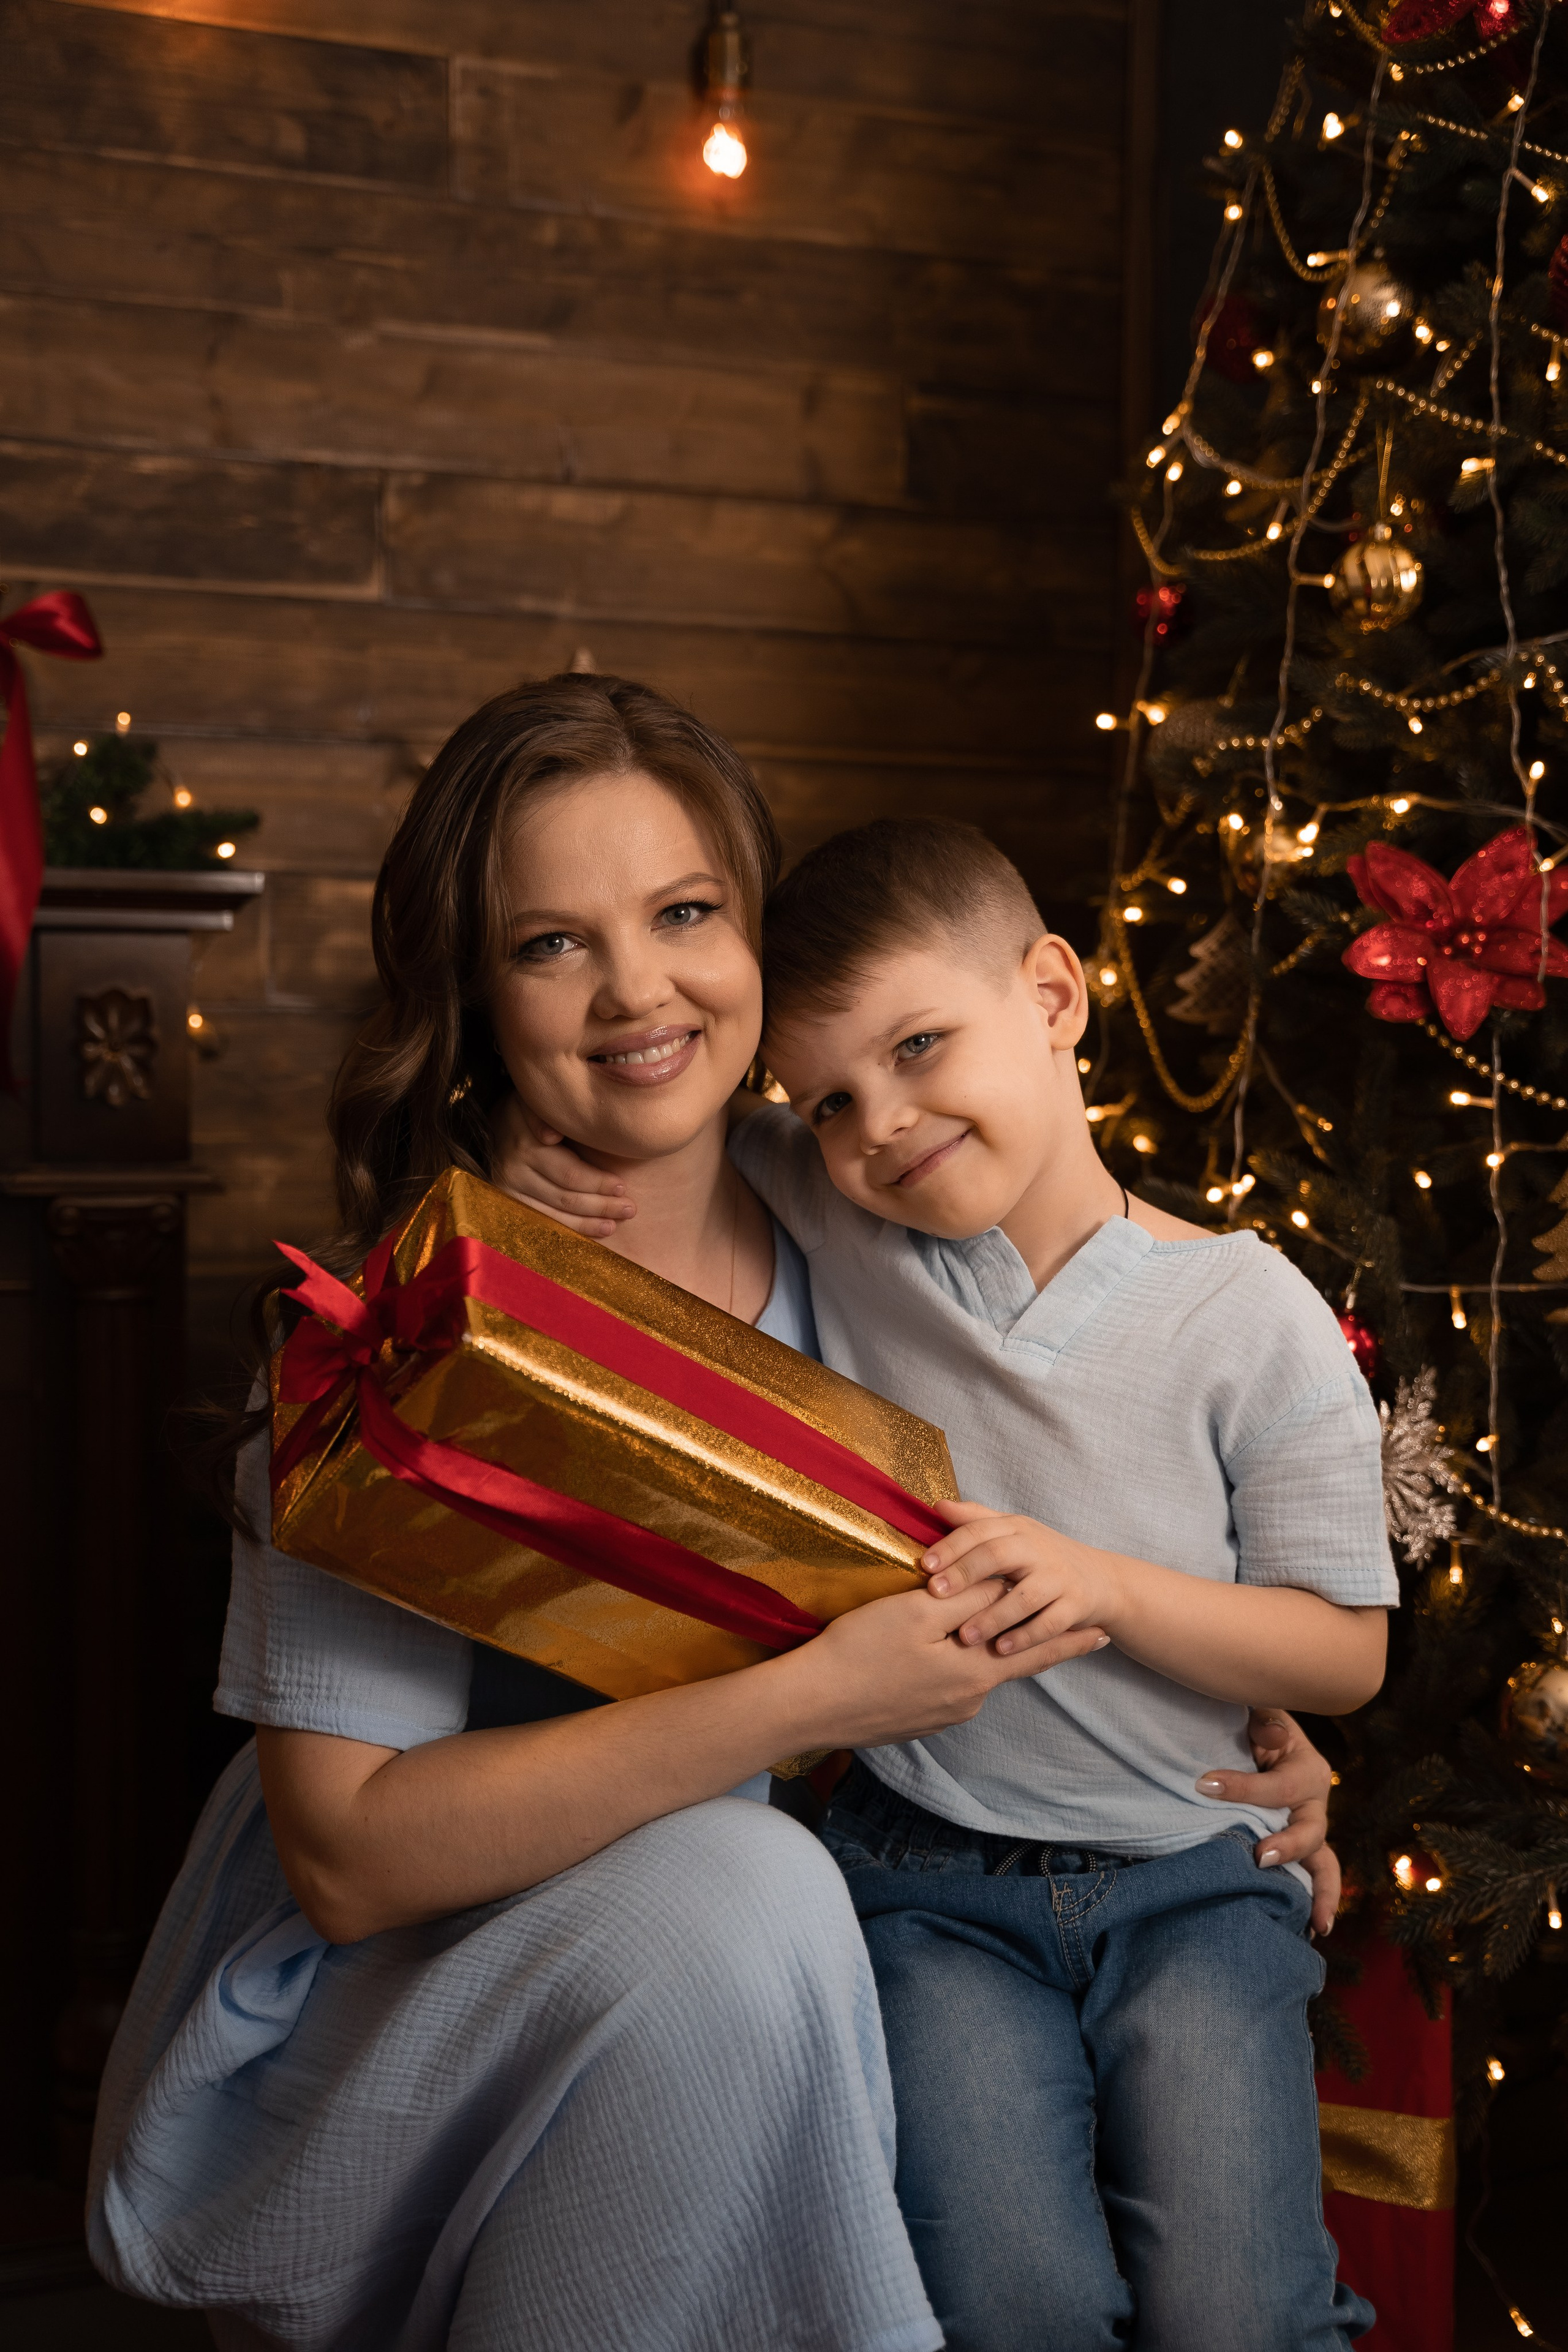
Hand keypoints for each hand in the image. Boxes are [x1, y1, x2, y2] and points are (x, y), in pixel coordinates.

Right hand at [489, 1091, 635, 1238]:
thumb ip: (547, 1115)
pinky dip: (570, 1229)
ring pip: (556, 1214)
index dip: (598, 1183)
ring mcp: (508, 1190)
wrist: (498, 1123)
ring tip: (615, 1224)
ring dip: (589, 1223)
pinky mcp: (508, 1203)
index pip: (570, 1173)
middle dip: (601, 1205)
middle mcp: (514, 1171)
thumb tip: (551, 1136)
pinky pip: (543, 1222)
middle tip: (630, 1209)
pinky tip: (593, 1232)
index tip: (622, 1187)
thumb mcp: (539, 1103)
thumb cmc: (532, 1111)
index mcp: (526, 1144)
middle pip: (566, 1196)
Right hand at [791, 1577, 1110, 1750]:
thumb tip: (1006, 1585)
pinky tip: (936, 1657)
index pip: (1036, 1651)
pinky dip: (954, 1667)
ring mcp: (941, 1716)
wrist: (811, 1705)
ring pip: (974, 1674)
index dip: (1069, 1639)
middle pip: (1009, 1663)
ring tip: (993, 1635)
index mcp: (974, 1674)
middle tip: (1085, 1639)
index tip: (1101, 1631)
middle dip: (1042, 1646)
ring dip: (985, 1651)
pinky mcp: (916, 1721)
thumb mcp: (917, 1610)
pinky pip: (948, 1687)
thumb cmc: (860, 1651)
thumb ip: (968, 1597)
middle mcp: (966, 1701)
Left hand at [920, 1498, 1118, 1661]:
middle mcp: (1038, 1549)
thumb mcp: (1013, 1533)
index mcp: (1017, 1530)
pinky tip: (1002, 1650)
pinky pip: (1050, 1624)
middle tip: (935, 1594)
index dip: (951, 1546)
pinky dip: (1025, 1637)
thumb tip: (938, 1505)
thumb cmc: (1044, 1557)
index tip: (925, 1565)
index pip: (980, 1531)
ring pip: (1023, 1597)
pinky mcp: (1077, 1605)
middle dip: (964, 1574)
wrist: (1102, 1579)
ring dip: (993, 1617)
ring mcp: (1060, 1578)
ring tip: (965, 1635)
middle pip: (998, 1556)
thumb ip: (976, 1521)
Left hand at [1196, 1708, 1341, 1936]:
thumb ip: (1264, 1719)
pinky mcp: (1298, 1849)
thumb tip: (1268, 1731)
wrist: (1252, 1738)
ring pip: (1322, 1864)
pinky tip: (1310, 1930)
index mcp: (1307, 1768)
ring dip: (1320, 1893)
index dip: (1243, 1787)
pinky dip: (1315, 1901)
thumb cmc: (1252, 1724)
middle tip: (1260, 1857)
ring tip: (1316, 1924)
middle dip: (1288, 1847)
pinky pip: (1313, 1876)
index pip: (1279, 1786)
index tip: (1202, 1785)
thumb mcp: (1258, 1711)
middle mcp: (1314, 1803)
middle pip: (1311, 1831)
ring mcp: (1308, 1829)